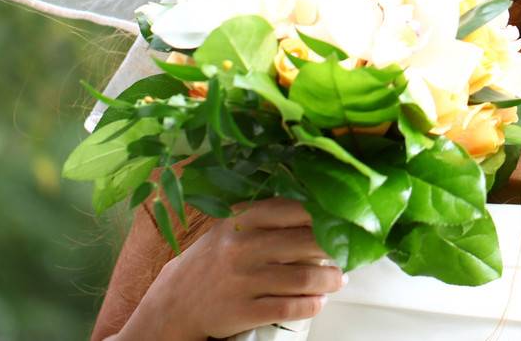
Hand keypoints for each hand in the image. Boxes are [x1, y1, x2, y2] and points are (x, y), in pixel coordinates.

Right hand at [128, 197, 345, 340]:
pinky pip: (290, 308)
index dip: (325, 216)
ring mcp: (243, 280)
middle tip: (346, 253)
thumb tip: (316, 214)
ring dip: (330, 280)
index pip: (294, 210)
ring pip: (304, 278)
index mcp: (241, 219)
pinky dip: (312, 305)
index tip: (342, 221)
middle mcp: (242, 247)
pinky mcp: (243, 311)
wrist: (174, 302)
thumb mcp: (229, 229)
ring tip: (338, 279)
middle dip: (334, 249)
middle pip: (306, 242)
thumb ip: (265, 219)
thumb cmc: (212, 260)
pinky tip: (318, 302)